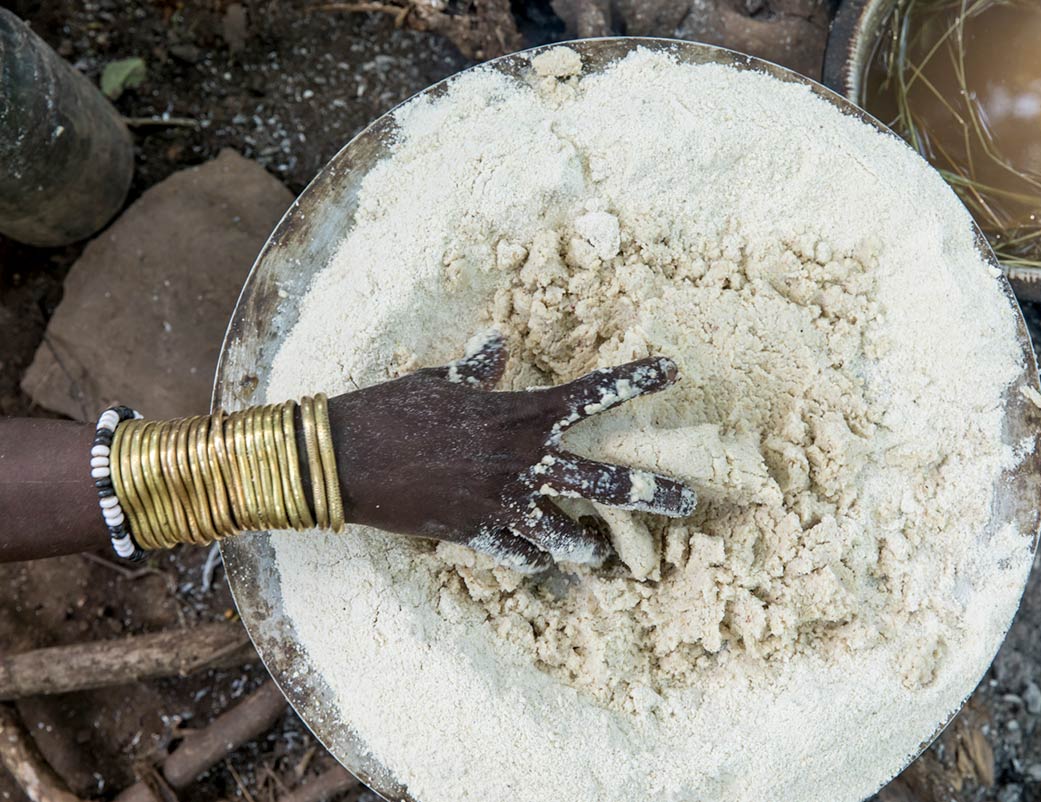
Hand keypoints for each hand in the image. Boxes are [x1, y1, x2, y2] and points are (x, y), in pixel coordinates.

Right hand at [325, 333, 695, 571]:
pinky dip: (533, 559)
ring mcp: (502, 503)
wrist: (344, 457)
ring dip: (590, 544)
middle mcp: (523, 462)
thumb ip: (478, 368)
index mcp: (519, 415)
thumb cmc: (392, 408)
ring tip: (604, 550)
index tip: (671, 372)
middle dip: (655, 492)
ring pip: (568, 535)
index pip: (592, 394)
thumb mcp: (439, 379)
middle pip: (607, 481)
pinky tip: (542, 561)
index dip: (635, 381)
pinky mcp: (475, 533)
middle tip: (691, 502)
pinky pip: (520, 556)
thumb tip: (497, 343)